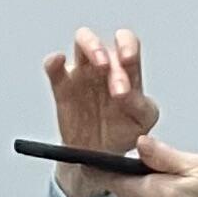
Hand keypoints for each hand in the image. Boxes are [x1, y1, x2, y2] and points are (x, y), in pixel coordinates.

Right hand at [40, 25, 159, 196]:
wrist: (100, 156)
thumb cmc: (122, 132)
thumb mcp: (142, 122)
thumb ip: (143, 107)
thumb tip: (129, 94)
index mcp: (124, 70)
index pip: (127, 44)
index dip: (127, 46)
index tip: (129, 60)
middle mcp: (103, 65)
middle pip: (104, 44)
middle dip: (112, 61)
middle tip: (118, 88)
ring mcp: (81, 73)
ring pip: (82, 41)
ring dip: (91, 46)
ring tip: (100, 65)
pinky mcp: (63, 87)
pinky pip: (54, 67)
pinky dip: (54, 62)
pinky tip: (58, 62)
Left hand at [111, 134, 197, 196]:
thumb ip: (165, 156)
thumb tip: (141, 144)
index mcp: (160, 194)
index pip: (119, 183)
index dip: (103, 172)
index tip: (91, 163)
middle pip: (124, 195)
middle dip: (120, 180)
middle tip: (118, 163)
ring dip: (136, 190)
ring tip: (147, 174)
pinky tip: (165, 190)